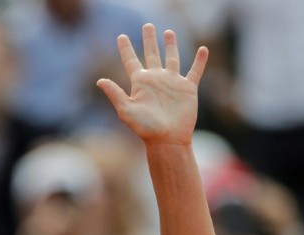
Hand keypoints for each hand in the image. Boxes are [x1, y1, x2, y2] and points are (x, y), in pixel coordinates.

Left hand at [97, 24, 207, 145]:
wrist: (167, 139)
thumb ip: (115, 94)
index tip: (121, 36)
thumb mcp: (126, 110)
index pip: (131, 60)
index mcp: (140, 83)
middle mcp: (156, 80)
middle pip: (152, 54)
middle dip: (149, 40)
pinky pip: (195, 71)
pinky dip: (200, 60)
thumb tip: (99, 80)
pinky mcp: (188, 88)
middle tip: (147, 25)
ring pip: (172, 58)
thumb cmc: (145, 128)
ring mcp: (172, 83)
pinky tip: (203, 49)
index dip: (126, 48)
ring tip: (168, 32)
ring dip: (171, 45)